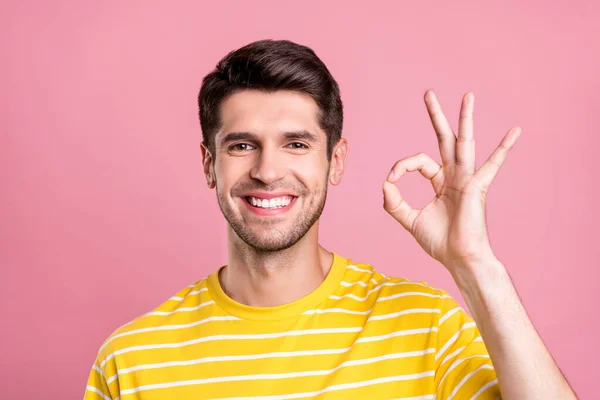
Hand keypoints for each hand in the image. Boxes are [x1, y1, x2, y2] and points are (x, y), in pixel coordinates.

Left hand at [382, 90, 520, 269]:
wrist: (459, 259)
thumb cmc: (440, 242)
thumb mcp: (409, 220)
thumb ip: (394, 203)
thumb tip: (385, 183)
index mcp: (440, 182)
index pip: (418, 162)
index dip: (401, 166)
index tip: (391, 180)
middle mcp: (455, 176)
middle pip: (444, 139)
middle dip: (436, 116)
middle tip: (428, 93)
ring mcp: (468, 179)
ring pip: (465, 143)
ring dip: (465, 119)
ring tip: (468, 95)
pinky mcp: (478, 187)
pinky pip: (492, 165)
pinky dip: (504, 149)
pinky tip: (515, 131)